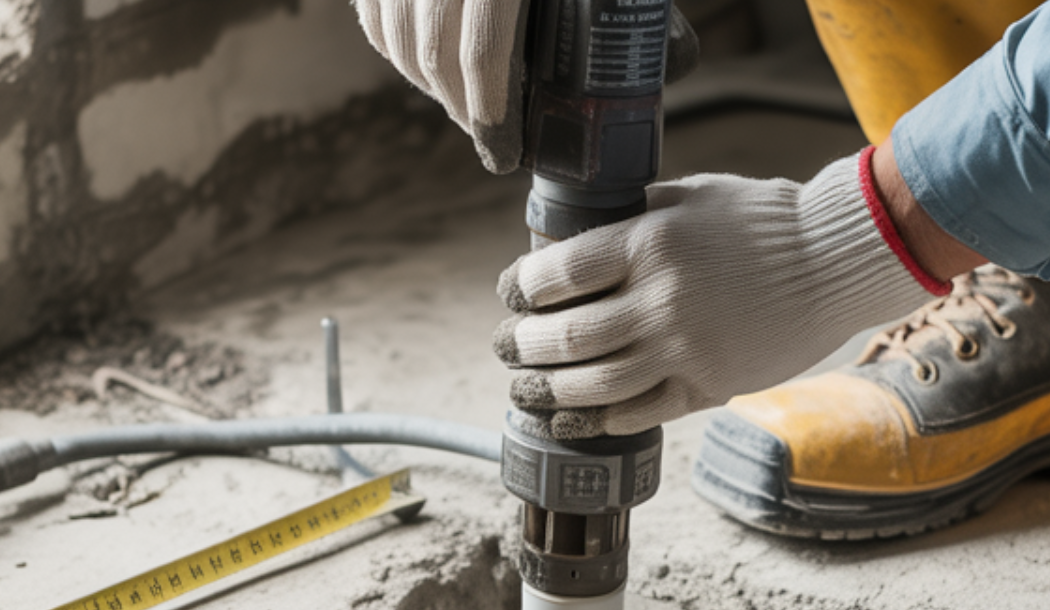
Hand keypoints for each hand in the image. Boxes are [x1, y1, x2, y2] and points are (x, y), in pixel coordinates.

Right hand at [351, 0, 700, 174]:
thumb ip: (641, 3)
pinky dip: (393, 45)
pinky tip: (423, 66)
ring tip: (463, 108)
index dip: (491, 113)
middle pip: (434, 51)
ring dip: (425, 84)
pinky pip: (372, 11)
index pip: (483, 49)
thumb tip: (677, 63)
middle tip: (491, 138)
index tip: (505, 154)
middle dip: (460, 109)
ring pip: (394, 35)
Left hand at [495, 153, 931, 437]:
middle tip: (505, 347)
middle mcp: (660, 300)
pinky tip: (573, 419)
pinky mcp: (707, 387)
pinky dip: (597, 420)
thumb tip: (571, 239)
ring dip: (547, 392)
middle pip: (565, 337)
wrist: (836, 262)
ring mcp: (684, 350)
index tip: (511, 294)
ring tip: (525, 390)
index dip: (521, 288)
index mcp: (649, 242)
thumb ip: (632, 218)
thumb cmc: (762, 222)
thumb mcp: (690, 197)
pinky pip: (638, 413)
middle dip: (521, 346)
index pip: (557, 274)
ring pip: (593, 385)